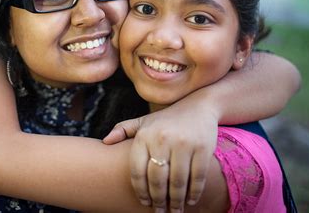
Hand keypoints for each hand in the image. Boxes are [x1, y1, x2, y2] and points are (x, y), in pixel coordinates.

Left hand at [103, 98, 218, 211]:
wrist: (198, 106)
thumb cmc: (166, 120)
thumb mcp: (143, 121)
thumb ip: (123, 130)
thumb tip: (105, 142)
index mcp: (144, 136)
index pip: (137, 171)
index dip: (140, 191)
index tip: (144, 202)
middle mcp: (162, 139)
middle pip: (157, 180)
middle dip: (158, 200)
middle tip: (160, 211)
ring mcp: (183, 143)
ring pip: (178, 181)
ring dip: (176, 201)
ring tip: (174, 211)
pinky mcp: (203, 148)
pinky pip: (197, 177)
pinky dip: (194, 193)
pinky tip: (190, 201)